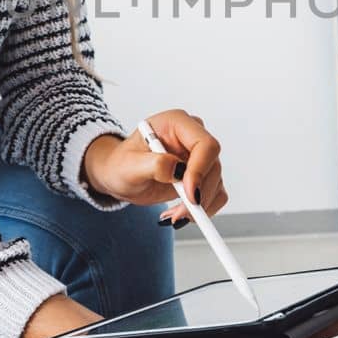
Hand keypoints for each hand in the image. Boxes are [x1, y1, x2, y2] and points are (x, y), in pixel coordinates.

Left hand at [83, 109, 226, 218]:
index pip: (205, 144)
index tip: (190, 195)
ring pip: (216, 182)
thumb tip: (178, 170)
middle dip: (199, 194)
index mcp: (177, 123)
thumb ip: (154, 165)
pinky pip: (216, 193)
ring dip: (199, 205)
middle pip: (213, 166)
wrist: (121, 176)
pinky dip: (203, 208)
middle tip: (180, 214)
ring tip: (174, 215)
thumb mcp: (129, 165)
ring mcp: (199, 156)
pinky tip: (180, 212)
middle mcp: (192, 137)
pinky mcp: (203, 174)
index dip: (200, 170)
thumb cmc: (121, 164)